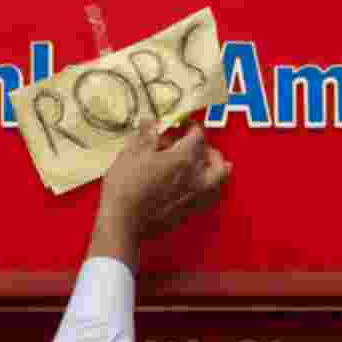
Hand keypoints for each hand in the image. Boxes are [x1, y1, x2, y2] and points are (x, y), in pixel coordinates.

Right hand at [91, 119, 231, 268]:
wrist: (123, 221)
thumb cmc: (125, 185)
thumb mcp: (131, 153)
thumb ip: (146, 136)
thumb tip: (150, 121)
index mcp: (183, 159)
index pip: (197, 137)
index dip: (192, 127)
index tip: (185, 125)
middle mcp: (196, 178)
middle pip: (217, 161)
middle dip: (210, 150)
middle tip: (200, 146)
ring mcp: (195, 198)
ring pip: (219, 182)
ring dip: (216, 170)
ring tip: (206, 166)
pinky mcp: (189, 212)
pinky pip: (208, 197)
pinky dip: (208, 188)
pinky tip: (196, 185)